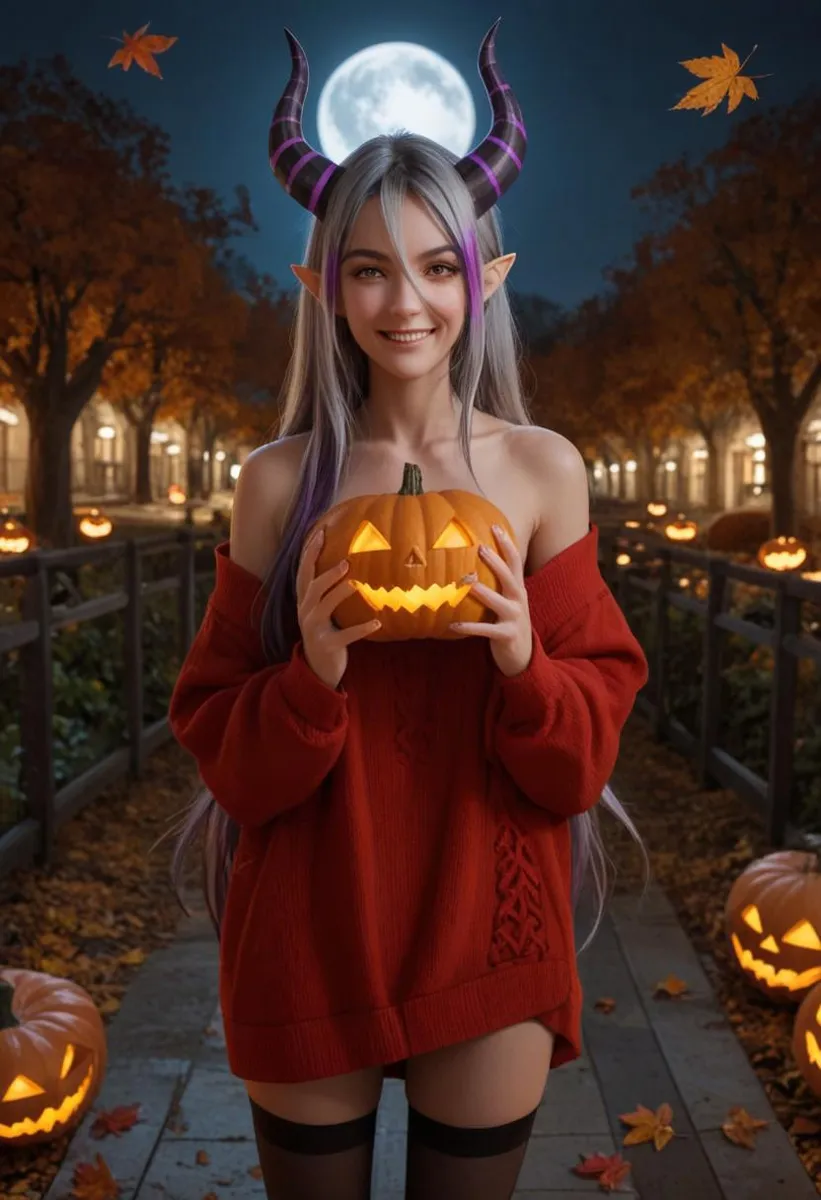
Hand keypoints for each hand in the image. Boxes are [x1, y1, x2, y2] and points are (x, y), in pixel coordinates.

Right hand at [296, 527, 380, 689]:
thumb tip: (347, 562)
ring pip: (323, 607)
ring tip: (355, 584)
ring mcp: (314, 629)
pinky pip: (345, 635)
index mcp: (305, 601)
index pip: (304, 572)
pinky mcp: (327, 645)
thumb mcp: (322, 610)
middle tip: (347, 562)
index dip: (310, 552)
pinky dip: (361, 629)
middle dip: (327, 573)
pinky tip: (377, 623)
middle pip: (312, 587)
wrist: (317, 669)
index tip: (322, 532)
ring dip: (338, 594)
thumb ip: (328, 591)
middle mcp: (306, 612)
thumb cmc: (326, 633)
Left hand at [449, 524, 533, 676]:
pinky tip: (452, 625)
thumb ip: (496, 583)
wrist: (523, 656)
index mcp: (518, 589)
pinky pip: (485, 630)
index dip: (507, 544)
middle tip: (480, 547)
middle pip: (509, 577)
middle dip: (496, 562)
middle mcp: (519, 600)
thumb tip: (469, 563)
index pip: (515, 561)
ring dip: (483, 592)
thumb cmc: (508, 622)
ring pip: (498, 602)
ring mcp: (514, 618)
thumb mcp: (507, 600)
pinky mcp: (506, 635)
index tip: (495, 526)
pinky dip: (468, 627)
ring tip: (467, 582)